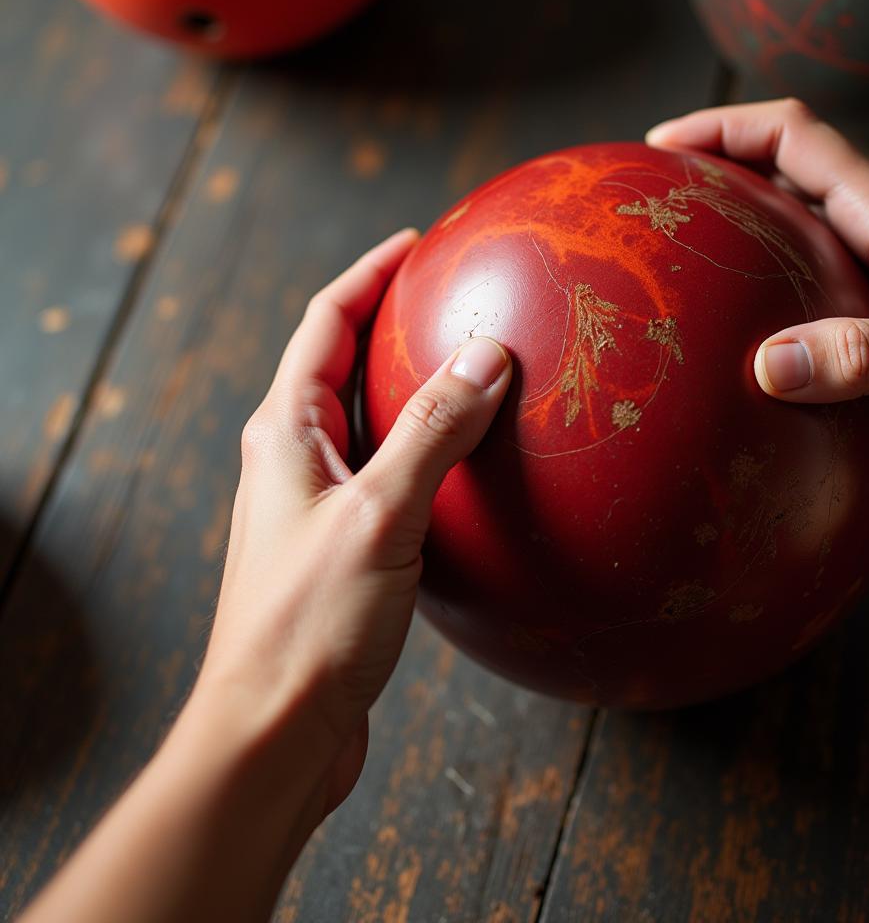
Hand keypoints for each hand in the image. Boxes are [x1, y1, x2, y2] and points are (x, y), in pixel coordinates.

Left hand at [21, 228, 512, 922]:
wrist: (275, 731)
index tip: (416, 244)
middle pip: (339, 366)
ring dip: (410, 391)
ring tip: (471, 374)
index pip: (325, 323)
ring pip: (367, 426)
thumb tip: (485, 354)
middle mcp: (292, 460)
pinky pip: (389, 479)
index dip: (369, 275)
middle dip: (389, 323)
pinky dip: (428, 457)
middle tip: (450, 300)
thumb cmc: (310, 623)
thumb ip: (434, 429)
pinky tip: (473, 473)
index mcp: (284, 433)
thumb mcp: (382, 513)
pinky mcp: (342, 550)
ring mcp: (316, 506)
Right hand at [648, 99, 868, 479]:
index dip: (726, 128)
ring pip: (785, 236)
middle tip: (654, 202)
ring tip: (674, 264)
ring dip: (730, 237)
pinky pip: (795, 297)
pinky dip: (753, 302)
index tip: (664, 147)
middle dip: (713, 173)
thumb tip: (765, 366)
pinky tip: (725, 338)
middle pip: (780, 175)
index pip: (796, 139)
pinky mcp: (868, 326)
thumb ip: (860, 356)